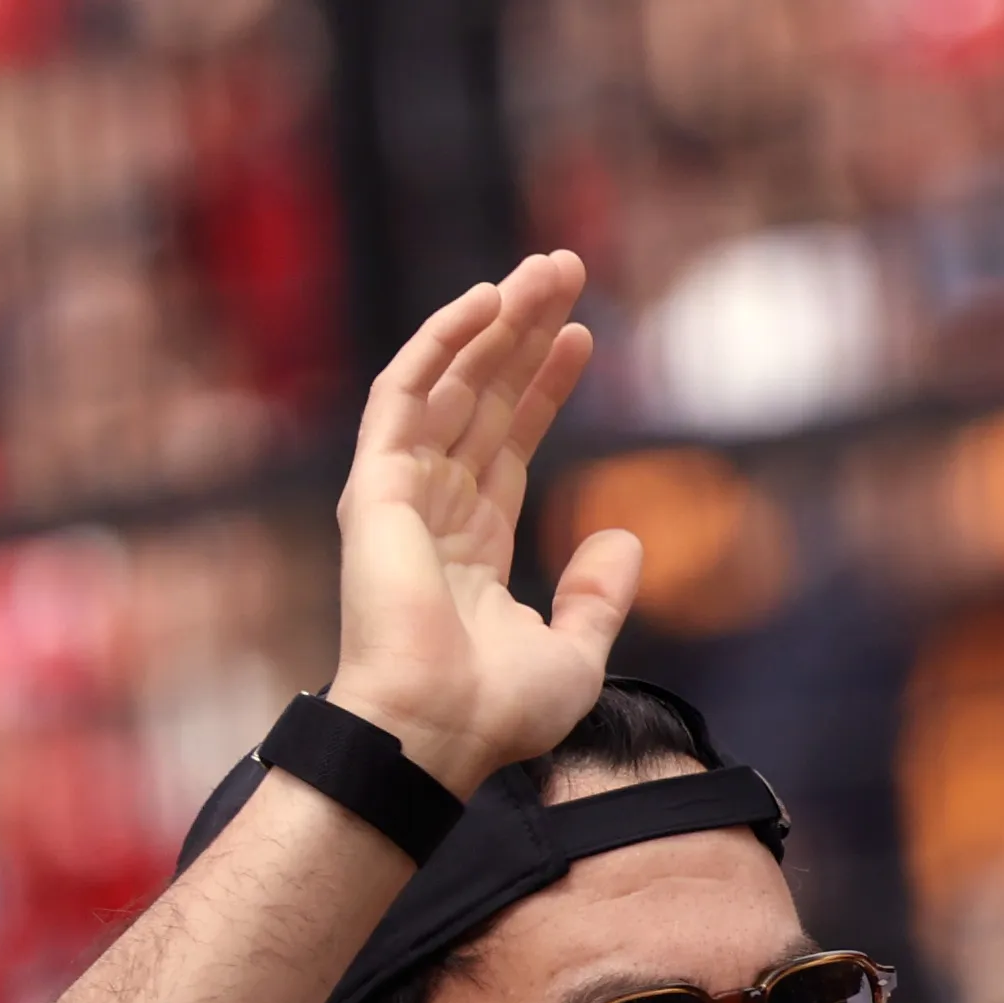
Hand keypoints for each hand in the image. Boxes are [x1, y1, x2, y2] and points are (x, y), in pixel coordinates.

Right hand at [325, 250, 642, 792]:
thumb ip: (599, 597)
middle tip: (567, 268)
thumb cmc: (497, 714)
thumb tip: (626, 537)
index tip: (585, 337)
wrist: (437, 733)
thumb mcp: (576, 654)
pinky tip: (485, 301)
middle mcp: (434, 507)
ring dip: (495, 320)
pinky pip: (405, 393)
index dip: (545, 386)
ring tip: (545, 269)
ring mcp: (401, 491)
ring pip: (451, 379)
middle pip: (483, 395)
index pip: (510, 441)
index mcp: (474, 543)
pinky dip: (441, 341)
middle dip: (525, 331)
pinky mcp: (376, 483)